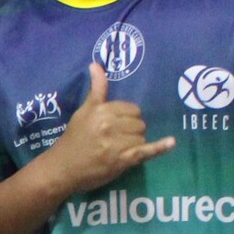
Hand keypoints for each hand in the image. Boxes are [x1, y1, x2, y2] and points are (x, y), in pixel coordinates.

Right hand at [49, 62, 176, 193]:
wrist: (62, 169)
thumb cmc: (73, 139)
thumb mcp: (83, 111)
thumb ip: (96, 89)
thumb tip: (96, 64)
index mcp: (102, 111)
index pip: (131, 110)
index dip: (126, 118)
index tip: (114, 126)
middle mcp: (110, 125)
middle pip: (138, 123)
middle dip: (131, 131)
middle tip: (114, 140)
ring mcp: (117, 144)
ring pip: (141, 137)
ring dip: (134, 144)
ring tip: (117, 151)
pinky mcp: (122, 160)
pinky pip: (146, 151)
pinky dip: (159, 148)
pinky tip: (171, 142)